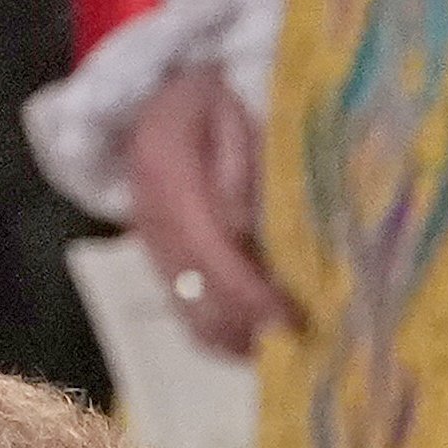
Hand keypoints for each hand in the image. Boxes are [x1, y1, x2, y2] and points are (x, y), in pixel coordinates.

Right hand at [122, 60, 305, 355]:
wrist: (157, 100)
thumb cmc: (207, 101)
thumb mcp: (229, 112)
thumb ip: (238, 164)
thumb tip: (242, 226)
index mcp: (168, 176)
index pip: (207, 250)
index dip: (248, 293)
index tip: (289, 319)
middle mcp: (151, 220)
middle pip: (197, 296)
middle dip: (248, 327)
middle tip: (298, 342)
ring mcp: (150, 246)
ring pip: (188, 314)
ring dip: (236, 340)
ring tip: (282, 347)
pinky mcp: (157, 263)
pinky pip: (185, 314)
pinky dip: (222, 335)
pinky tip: (257, 339)